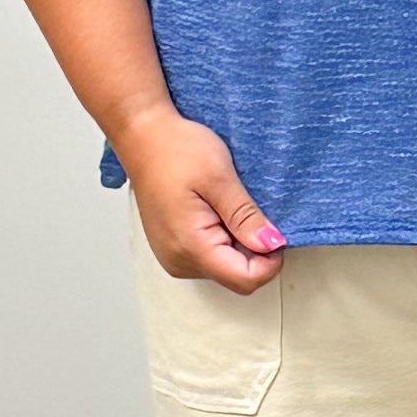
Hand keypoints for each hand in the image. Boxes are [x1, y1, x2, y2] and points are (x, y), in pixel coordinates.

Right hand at [120, 106, 284, 289]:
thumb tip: (272, 245)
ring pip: (225, 268)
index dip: (270, 260)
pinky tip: (216, 211)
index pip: (245, 280)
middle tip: (248, 210)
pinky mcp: (173, 249)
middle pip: (236, 277)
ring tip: (227, 206)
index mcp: (191, 247)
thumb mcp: (220, 178)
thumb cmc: (176, 150)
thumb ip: (246, 217)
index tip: (273, 229)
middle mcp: (179, 261)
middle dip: (254, 251)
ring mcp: (173, 257)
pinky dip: (223, 240)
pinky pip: (210, 257)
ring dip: (238, 244)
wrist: (143, 137)